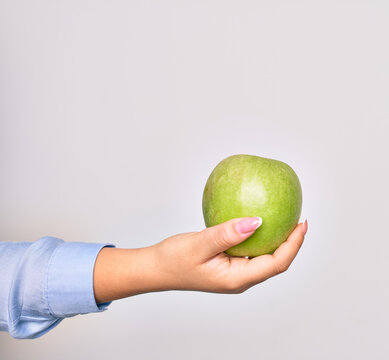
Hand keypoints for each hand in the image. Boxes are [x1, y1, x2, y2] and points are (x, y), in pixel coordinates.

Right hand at [93, 217, 307, 302]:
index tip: (302, 224)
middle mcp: (240, 278)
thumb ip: (227, 233)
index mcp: (237, 279)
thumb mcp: (199, 244)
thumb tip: (257, 221)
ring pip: (264, 257)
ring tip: (285, 220)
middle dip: (291, 243)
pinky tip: (257, 222)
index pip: (276, 263)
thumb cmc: (173, 259)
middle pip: (275, 262)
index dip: (293, 245)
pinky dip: (259, 237)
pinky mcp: (228, 264)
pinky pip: (250, 250)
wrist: (156, 268)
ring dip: (278, 240)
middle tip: (299, 220)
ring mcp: (234, 272)